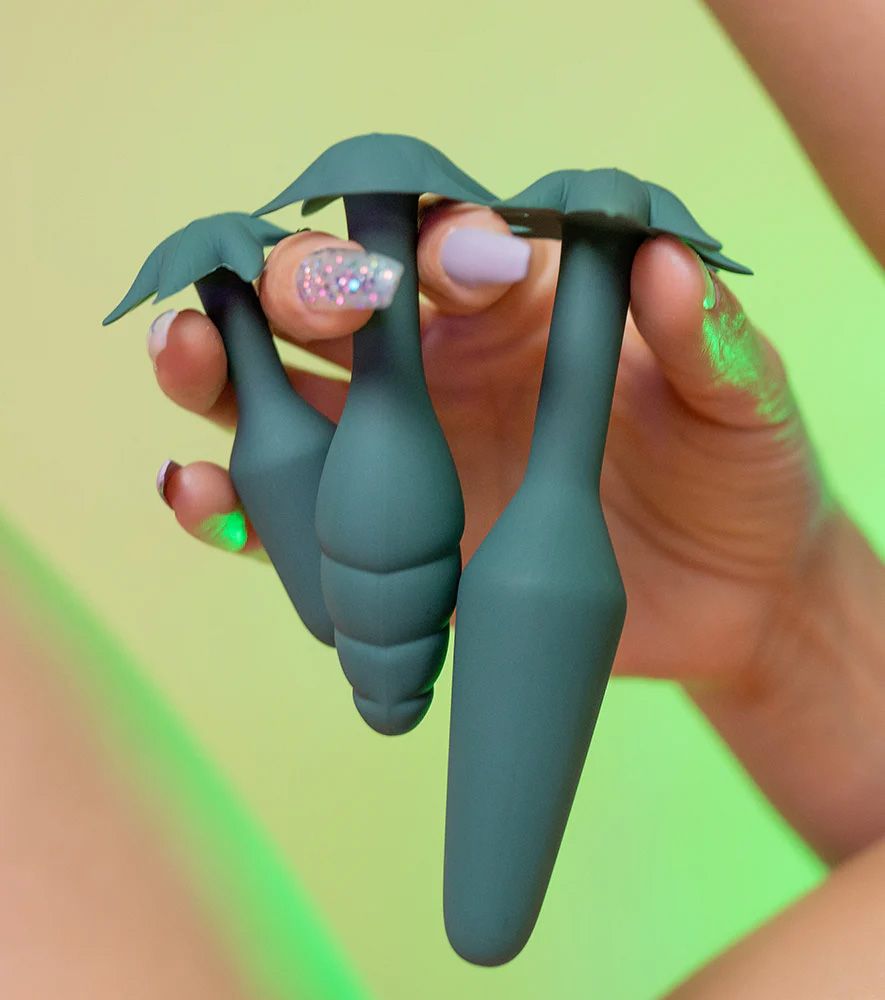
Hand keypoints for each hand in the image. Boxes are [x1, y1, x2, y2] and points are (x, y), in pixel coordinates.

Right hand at [149, 199, 827, 689]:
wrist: (728, 599)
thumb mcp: (743, 403)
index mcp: (524, 313)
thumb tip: (663, 260)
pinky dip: (230, 504)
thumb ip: (708, 339)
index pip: (455, 248)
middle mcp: (442, 369)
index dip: (442, 245)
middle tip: (304, 300)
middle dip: (301, 282)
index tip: (464, 272)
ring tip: (187, 356)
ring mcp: (403, 458)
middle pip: (338, 302)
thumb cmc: (737, 476)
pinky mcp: (383, 546)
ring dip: (221, 369)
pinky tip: (200, 491)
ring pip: (282, 395)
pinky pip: (286, 518)